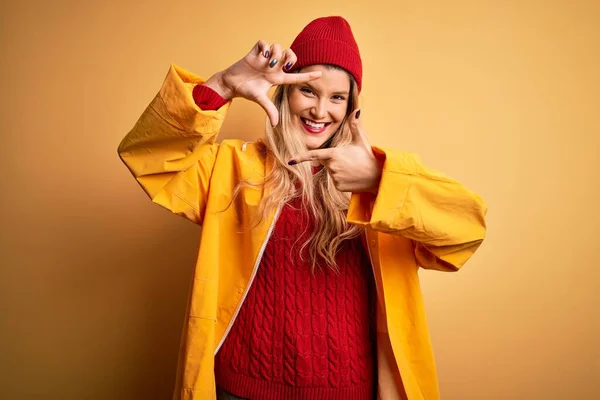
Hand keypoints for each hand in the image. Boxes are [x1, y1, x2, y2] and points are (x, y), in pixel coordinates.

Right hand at [203, 40, 321, 125]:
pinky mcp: (255, 52)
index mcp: (277, 78)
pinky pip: (264, 43)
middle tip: (285, 65)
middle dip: (291, 57)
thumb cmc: (246, 90)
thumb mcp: (259, 99)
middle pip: (290, 56)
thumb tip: (275, 125)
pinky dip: (264, 48)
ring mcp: (264, 58)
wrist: (230, 83)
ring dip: (276, 54)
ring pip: (278, 47)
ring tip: (268, 63)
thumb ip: (269, 109)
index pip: (296, 76)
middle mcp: (273, 67)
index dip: (308, 76)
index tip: (320, 74)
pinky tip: (261, 56)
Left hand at [289, 110, 382, 193]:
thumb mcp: (361, 140)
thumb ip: (355, 126)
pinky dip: (342, 179)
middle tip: (350, 160)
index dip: (300, 157)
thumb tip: (357, 110)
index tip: (290, 160)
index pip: (314, 155)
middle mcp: (332, 166)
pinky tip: (352, 177)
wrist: (378, 177)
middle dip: (334, 160)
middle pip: (325, 162)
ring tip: (353, 168)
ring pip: (331, 172)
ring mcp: (335, 178)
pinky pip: (335, 181)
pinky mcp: (338, 187)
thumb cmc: (369, 157)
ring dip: (338, 169)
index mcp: (334, 154)